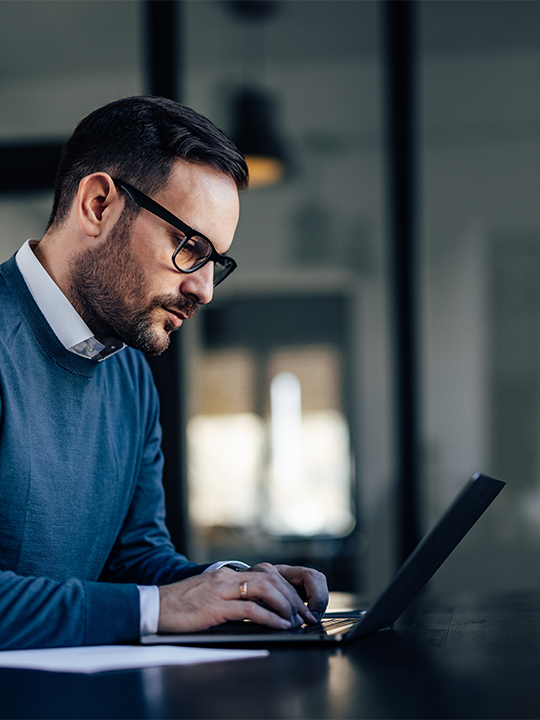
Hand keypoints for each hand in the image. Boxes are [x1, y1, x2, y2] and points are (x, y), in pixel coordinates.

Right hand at [157, 563, 327, 632]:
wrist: (154, 606)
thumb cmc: (181, 606)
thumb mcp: (210, 595)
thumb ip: (232, 597)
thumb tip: (258, 611)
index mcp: (227, 574)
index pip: (267, 573)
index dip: (287, 589)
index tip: (299, 605)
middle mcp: (227, 577)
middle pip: (271, 578)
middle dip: (292, 597)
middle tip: (303, 614)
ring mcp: (221, 589)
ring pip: (265, 589)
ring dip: (285, 605)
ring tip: (294, 620)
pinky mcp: (214, 606)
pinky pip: (250, 609)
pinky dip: (269, 617)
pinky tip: (279, 625)